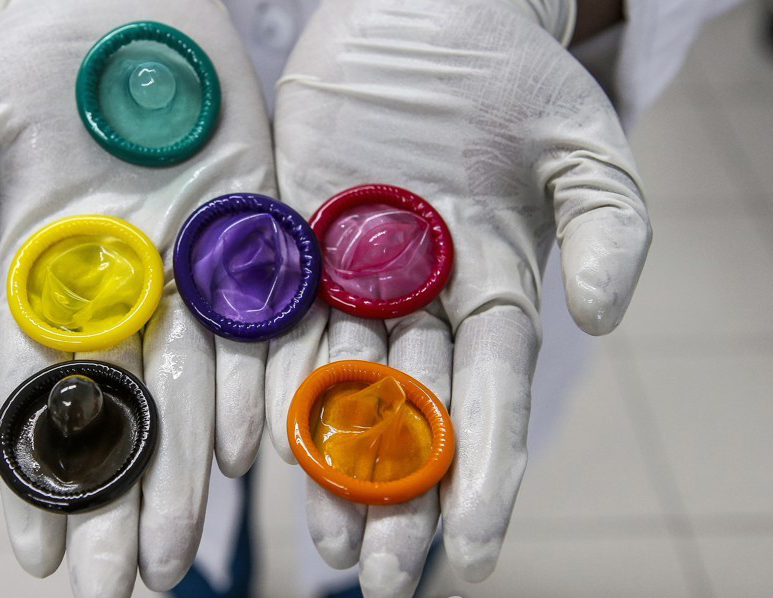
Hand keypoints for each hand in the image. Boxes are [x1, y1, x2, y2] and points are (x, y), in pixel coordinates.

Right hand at [0, 0, 272, 594]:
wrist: (122, 15)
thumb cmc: (30, 69)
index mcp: (47, 287)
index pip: (35, 401)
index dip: (35, 479)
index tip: (41, 559)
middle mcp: (124, 299)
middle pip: (121, 418)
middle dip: (118, 504)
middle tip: (119, 590)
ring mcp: (192, 275)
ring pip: (191, 393)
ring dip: (184, 476)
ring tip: (177, 556)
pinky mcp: (254, 239)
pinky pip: (259, 326)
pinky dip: (254, 385)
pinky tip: (245, 453)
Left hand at [265, 0, 649, 595]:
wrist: (427, 12)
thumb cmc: (513, 77)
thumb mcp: (584, 147)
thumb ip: (611, 232)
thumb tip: (605, 323)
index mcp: (491, 287)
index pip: (489, 396)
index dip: (485, 473)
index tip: (476, 552)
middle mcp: (414, 297)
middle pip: (406, 410)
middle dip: (397, 493)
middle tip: (379, 574)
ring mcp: (345, 273)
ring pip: (332, 380)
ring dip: (326, 459)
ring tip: (323, 536)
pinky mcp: (286, 236)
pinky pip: (270, 316)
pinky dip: (261, 377)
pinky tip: (251, 441)